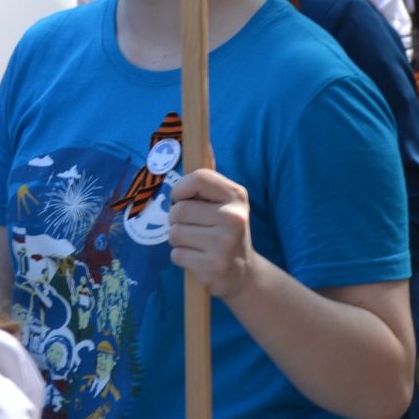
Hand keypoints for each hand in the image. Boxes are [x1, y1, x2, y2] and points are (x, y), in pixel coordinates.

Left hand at [168, 167, 257, 300]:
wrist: (244, 273)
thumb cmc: (226, 232)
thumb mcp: (226, 203)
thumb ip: (209, 181)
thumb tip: (204, 144)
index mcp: (236, 196)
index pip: (198, 178)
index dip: (181, 188)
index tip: (180, 199)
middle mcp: (233, 217)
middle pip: (179, 210)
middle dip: (177, 220)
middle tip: (191, 228)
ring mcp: (224, 244)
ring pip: (175, 233)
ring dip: (178, 240)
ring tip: (195, 244)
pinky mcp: (213, 266)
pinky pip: (177, 255)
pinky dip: (182, 258)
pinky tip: (198, 259)